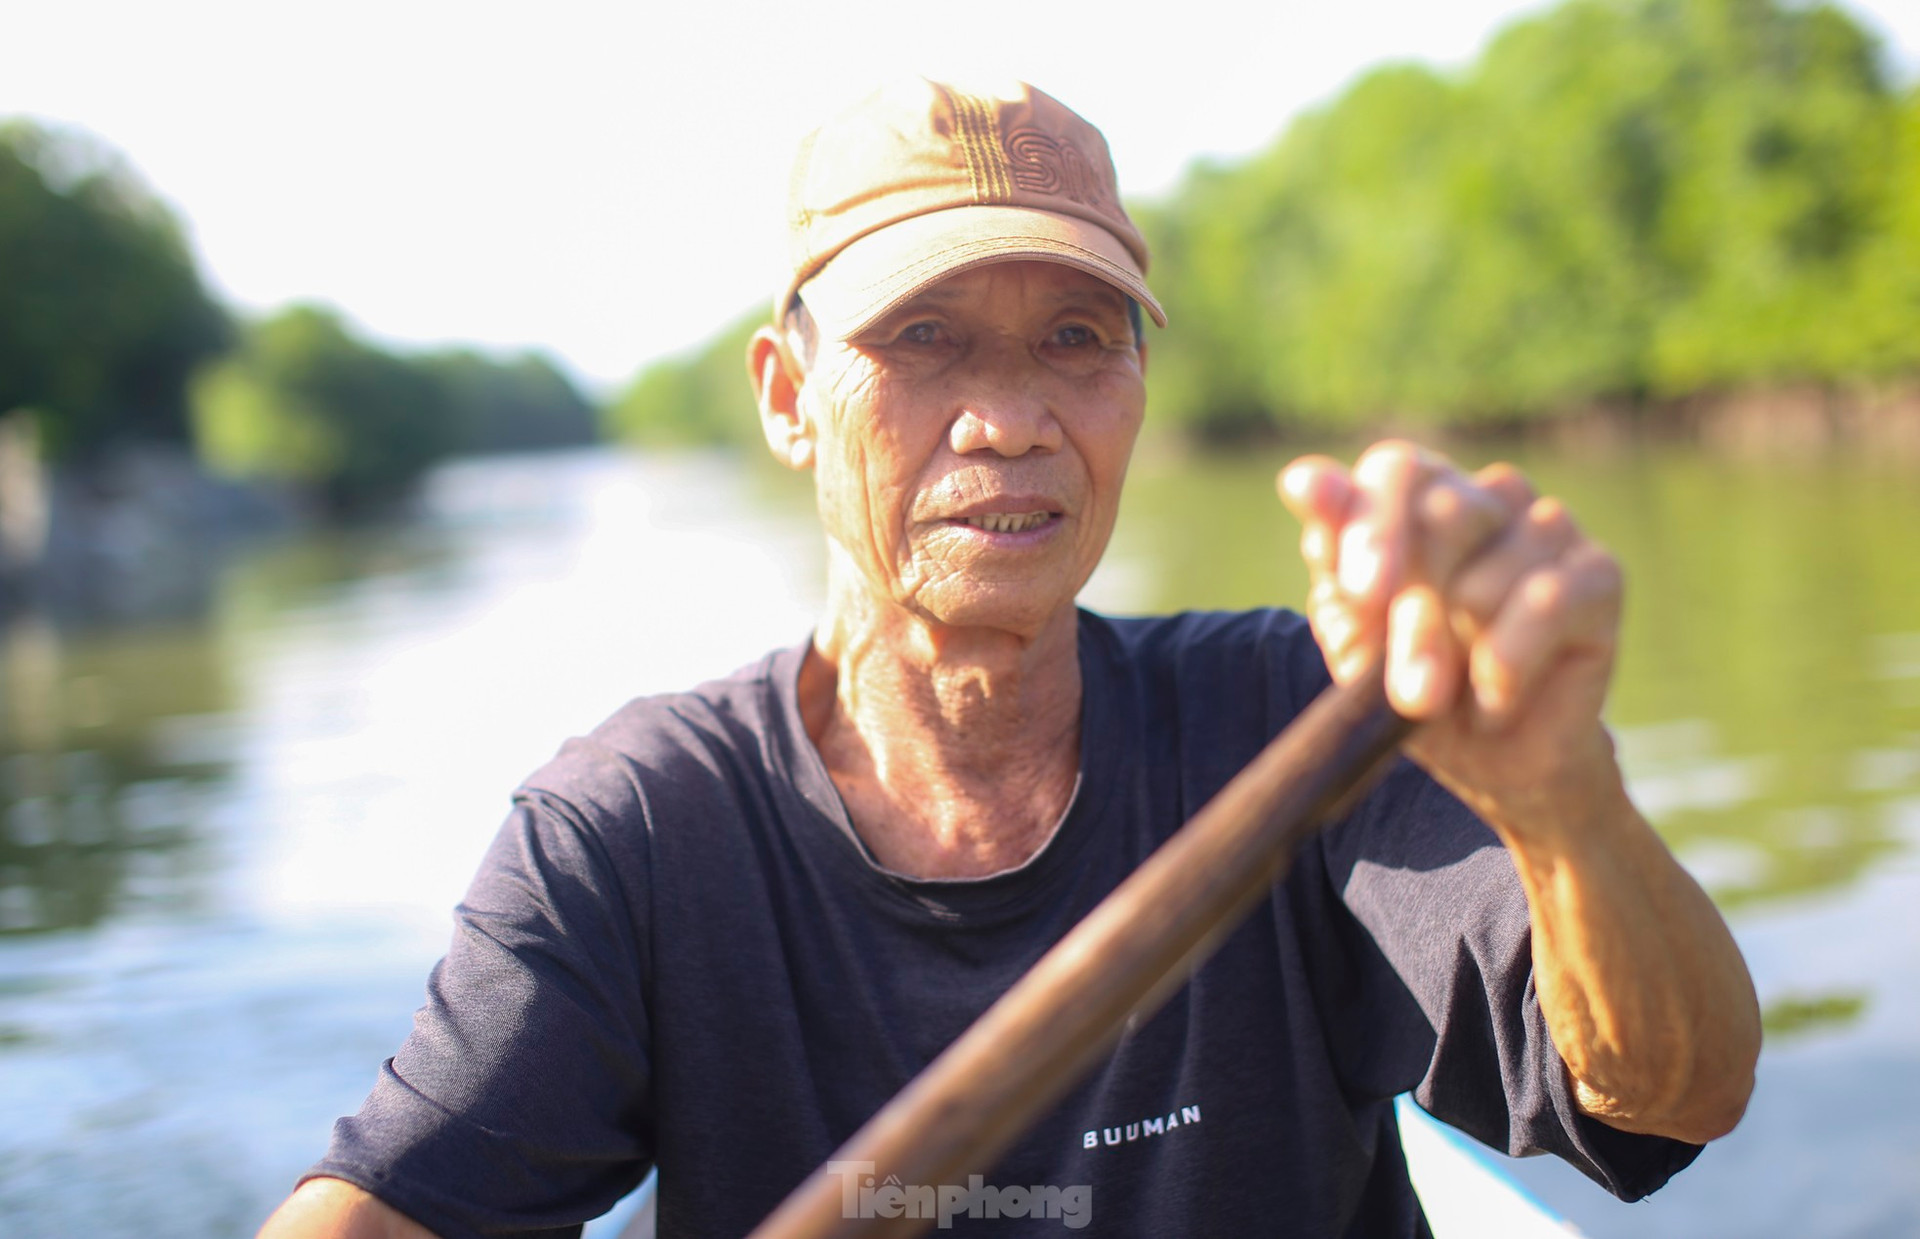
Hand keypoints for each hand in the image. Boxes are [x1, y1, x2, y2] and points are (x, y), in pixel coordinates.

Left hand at [1277, 441, 1624, 835]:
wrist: (1495, 761)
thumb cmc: (1416, 686)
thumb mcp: (1356, 638)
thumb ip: (1334, 566)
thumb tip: (1304, 481)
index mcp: (1417, 498)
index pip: (1394, 469)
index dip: (1364, 513)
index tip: (1341, 556)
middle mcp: (1482, 495)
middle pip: (1437, 513)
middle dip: (1400, 612)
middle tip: (1398, 684)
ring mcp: (1546, 525)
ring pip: (1482, 579)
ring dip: (1450, 658)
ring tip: (1445, 700)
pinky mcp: (1598, 572)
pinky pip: (1543, 605)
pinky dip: (1506, 669)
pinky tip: (1495, 702)